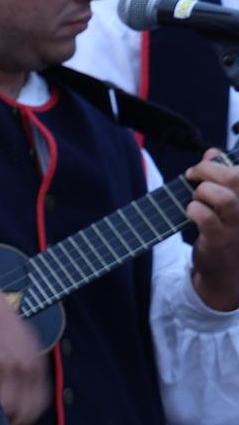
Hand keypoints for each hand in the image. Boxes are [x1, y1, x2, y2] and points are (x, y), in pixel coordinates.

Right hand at [0, 273, 49, 424]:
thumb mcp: (21, 346)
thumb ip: (23, 370)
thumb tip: (19, 397)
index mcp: (36, 366)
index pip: (37, 406)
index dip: (23, 421)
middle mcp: (26, 368)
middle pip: (19, 412)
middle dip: (1, 424)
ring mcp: (7, 366)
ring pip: (0, 408)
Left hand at [186, 150, 238, 311]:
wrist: (225, 271)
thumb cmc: (226, 230)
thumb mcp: (227, 202)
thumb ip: (220, 176)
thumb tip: (211, 153)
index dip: (222, 163)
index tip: (207, 164)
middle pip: (235, 177)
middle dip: (206, 170)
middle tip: (192, 176)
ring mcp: (238, 226)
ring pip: (223, 197)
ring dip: (201, 192)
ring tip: (195, 198)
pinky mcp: (220, 240)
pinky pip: (205, 217)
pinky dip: (193, 209)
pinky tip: (191, 213)